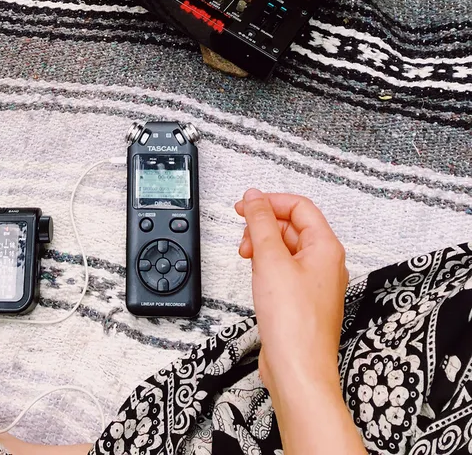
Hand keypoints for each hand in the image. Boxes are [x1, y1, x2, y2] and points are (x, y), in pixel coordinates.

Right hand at [235, 190, 348, 404]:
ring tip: (247, 258)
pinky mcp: (303, 300)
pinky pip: (284, 270)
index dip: (270, 202)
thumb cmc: (293, 322)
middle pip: (292, 226)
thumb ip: (260, 222)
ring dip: (263, 246)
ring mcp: (315, 283)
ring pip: (286, 248)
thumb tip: (254, 197)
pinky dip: (267, 266)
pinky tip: (256, 277)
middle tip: (243, 236)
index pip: (299, 206)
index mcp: (326, 247)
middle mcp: (325, 263)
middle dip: (263, 226)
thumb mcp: (270, 260)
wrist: (298, 371)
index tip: (245, 206)